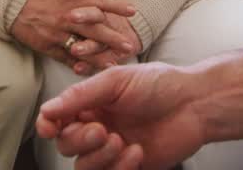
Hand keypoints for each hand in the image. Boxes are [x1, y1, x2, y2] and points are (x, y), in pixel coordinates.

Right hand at [12, 0, 137, 67]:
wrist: (14, 4)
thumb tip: (104, 6)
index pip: (100, 0)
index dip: (116, 6)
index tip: (133, 11)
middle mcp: (68, 14)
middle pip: (95, 26)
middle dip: (113, 37)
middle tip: (129, 46)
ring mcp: (59, 31)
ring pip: (82, 44)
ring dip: (99, 55)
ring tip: (113, 63)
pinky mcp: (49, 45)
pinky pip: (66, 57)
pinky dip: (78, 64)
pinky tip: (88, 70)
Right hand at [36, 63, 204, 169]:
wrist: (195, 104)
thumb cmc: (159, 84)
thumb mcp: (117, 81)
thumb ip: (81, 95)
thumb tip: (47, 109)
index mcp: (91, 104)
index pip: (58, 120)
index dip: (48, 125)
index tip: (49, 127)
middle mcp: (97, 128)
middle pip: (67, 145)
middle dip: (80, 141)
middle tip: (103, 130)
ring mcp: (113, 150)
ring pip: (85, 166)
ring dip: (99, 157)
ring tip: (122, 141)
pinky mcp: (130, 167)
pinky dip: (120, 168)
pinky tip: (137, 152)